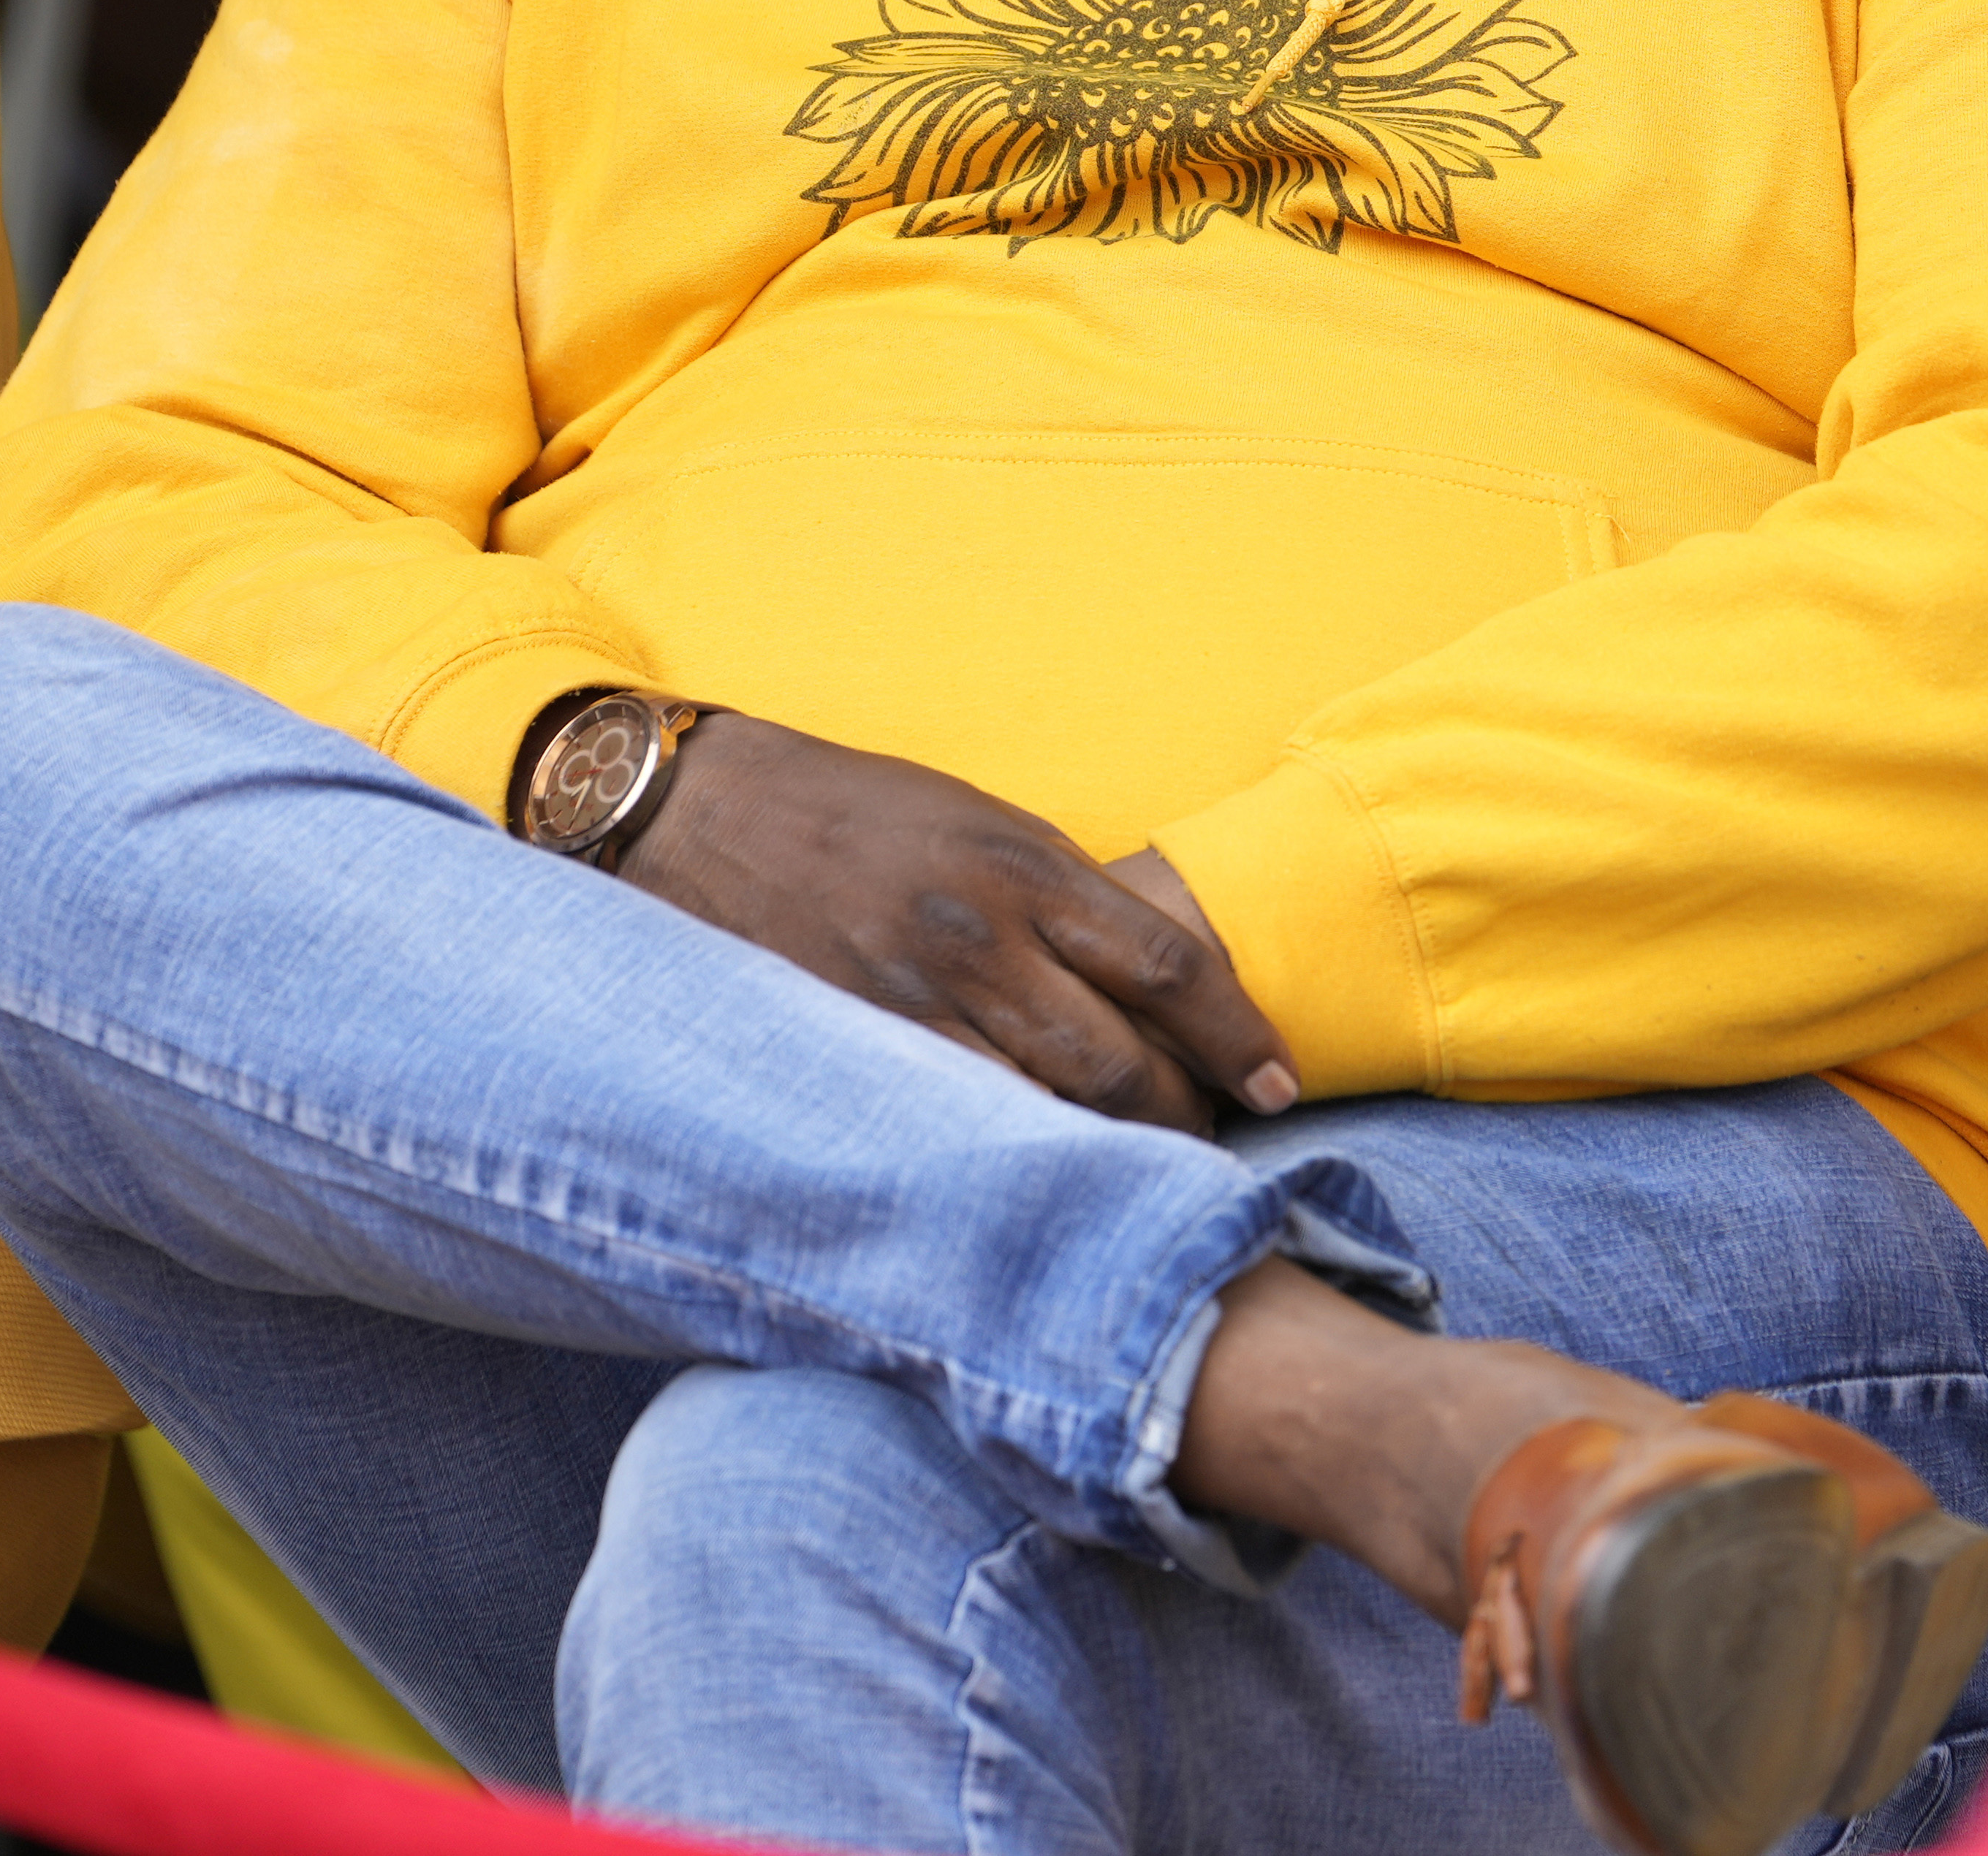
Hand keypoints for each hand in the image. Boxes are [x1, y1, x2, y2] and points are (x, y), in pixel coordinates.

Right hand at [620, 715, 1300, 1132]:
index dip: (1241, 1035)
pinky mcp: (859, 1049)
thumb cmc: (859, 812)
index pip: (1172, 966)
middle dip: (1186, 1116)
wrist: (704, 813)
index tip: (1282, 1079)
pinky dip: (1015, 1155)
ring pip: (1048, 1110)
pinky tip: (1040, 1174)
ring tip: (1143, 1173)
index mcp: (1027, 864)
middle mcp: (981, 937)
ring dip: (1109, 1152)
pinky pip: (962, 1124)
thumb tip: (1148, 980)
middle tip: (1216, 1140)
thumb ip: (1063, 899)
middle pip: (1124, 1062)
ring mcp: (914, 1003)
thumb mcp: (981, 822)